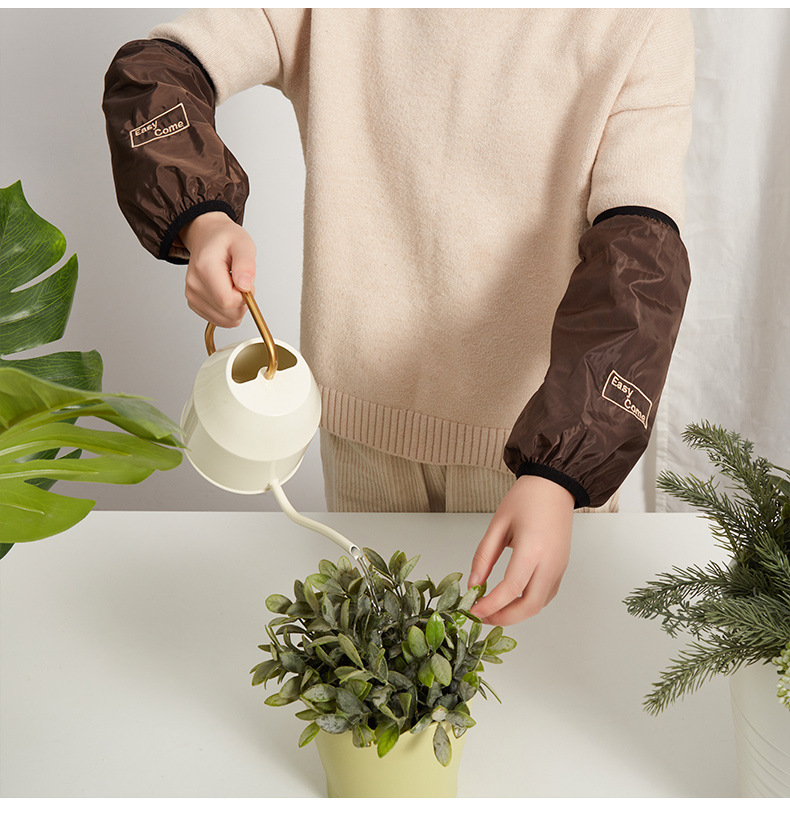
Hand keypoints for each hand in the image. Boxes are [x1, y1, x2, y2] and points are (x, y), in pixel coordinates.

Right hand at [179, 211, 256, 327]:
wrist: (207, 237)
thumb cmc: (225, 239)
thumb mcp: (243, 243)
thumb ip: (246, 264)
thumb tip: (245, 286)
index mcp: (205, 268)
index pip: (228, 301)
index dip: (244, 298)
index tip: (245, 282)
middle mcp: (194, 284)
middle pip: (227, 314)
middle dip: (242, 303)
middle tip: (240, 282)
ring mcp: (192, 295)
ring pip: (224, 320)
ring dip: (236, 308)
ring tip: (232, 285)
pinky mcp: (194, 303)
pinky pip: (219, 320)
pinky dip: (228, 311)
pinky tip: (225, 291)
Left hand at [468, 475, 573, 625]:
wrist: (554, 486)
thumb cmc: (526, 498)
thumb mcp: (498, 524)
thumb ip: (484, 557)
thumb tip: (473, 584)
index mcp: (532, 550)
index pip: (510, 589)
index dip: (489, 605)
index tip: (471, 609)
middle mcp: (550, 563)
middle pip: (529, 606)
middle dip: (503, 618)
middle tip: (481, 616)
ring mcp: (559, 567)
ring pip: (539, 605)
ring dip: (516, 613)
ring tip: (492, 609)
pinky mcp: (562, 567)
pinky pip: (546, 595)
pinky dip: (528, 603)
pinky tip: (510, 599)